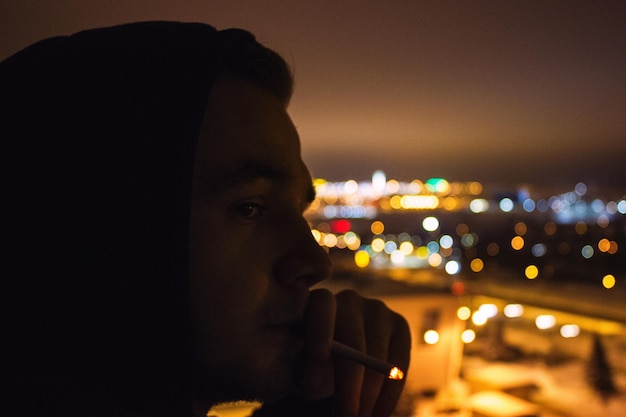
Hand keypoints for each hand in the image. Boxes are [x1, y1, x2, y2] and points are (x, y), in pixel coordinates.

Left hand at [298, 288, 410, 416]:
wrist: (341, 361)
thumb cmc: (316, 364)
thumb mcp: (307, 369)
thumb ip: (309, 372)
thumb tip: (312, 383)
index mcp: (319, 302)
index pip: (320, 308)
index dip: (320, 329)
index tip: (318, 355)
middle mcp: (349, 299)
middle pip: (353, 339)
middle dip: (350, 383)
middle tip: (347, 416)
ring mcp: (377, 309)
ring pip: (377, 355)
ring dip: (370, 394)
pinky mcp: (399, 324)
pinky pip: (399, 361)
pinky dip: (390, 393)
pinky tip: (379, 414)